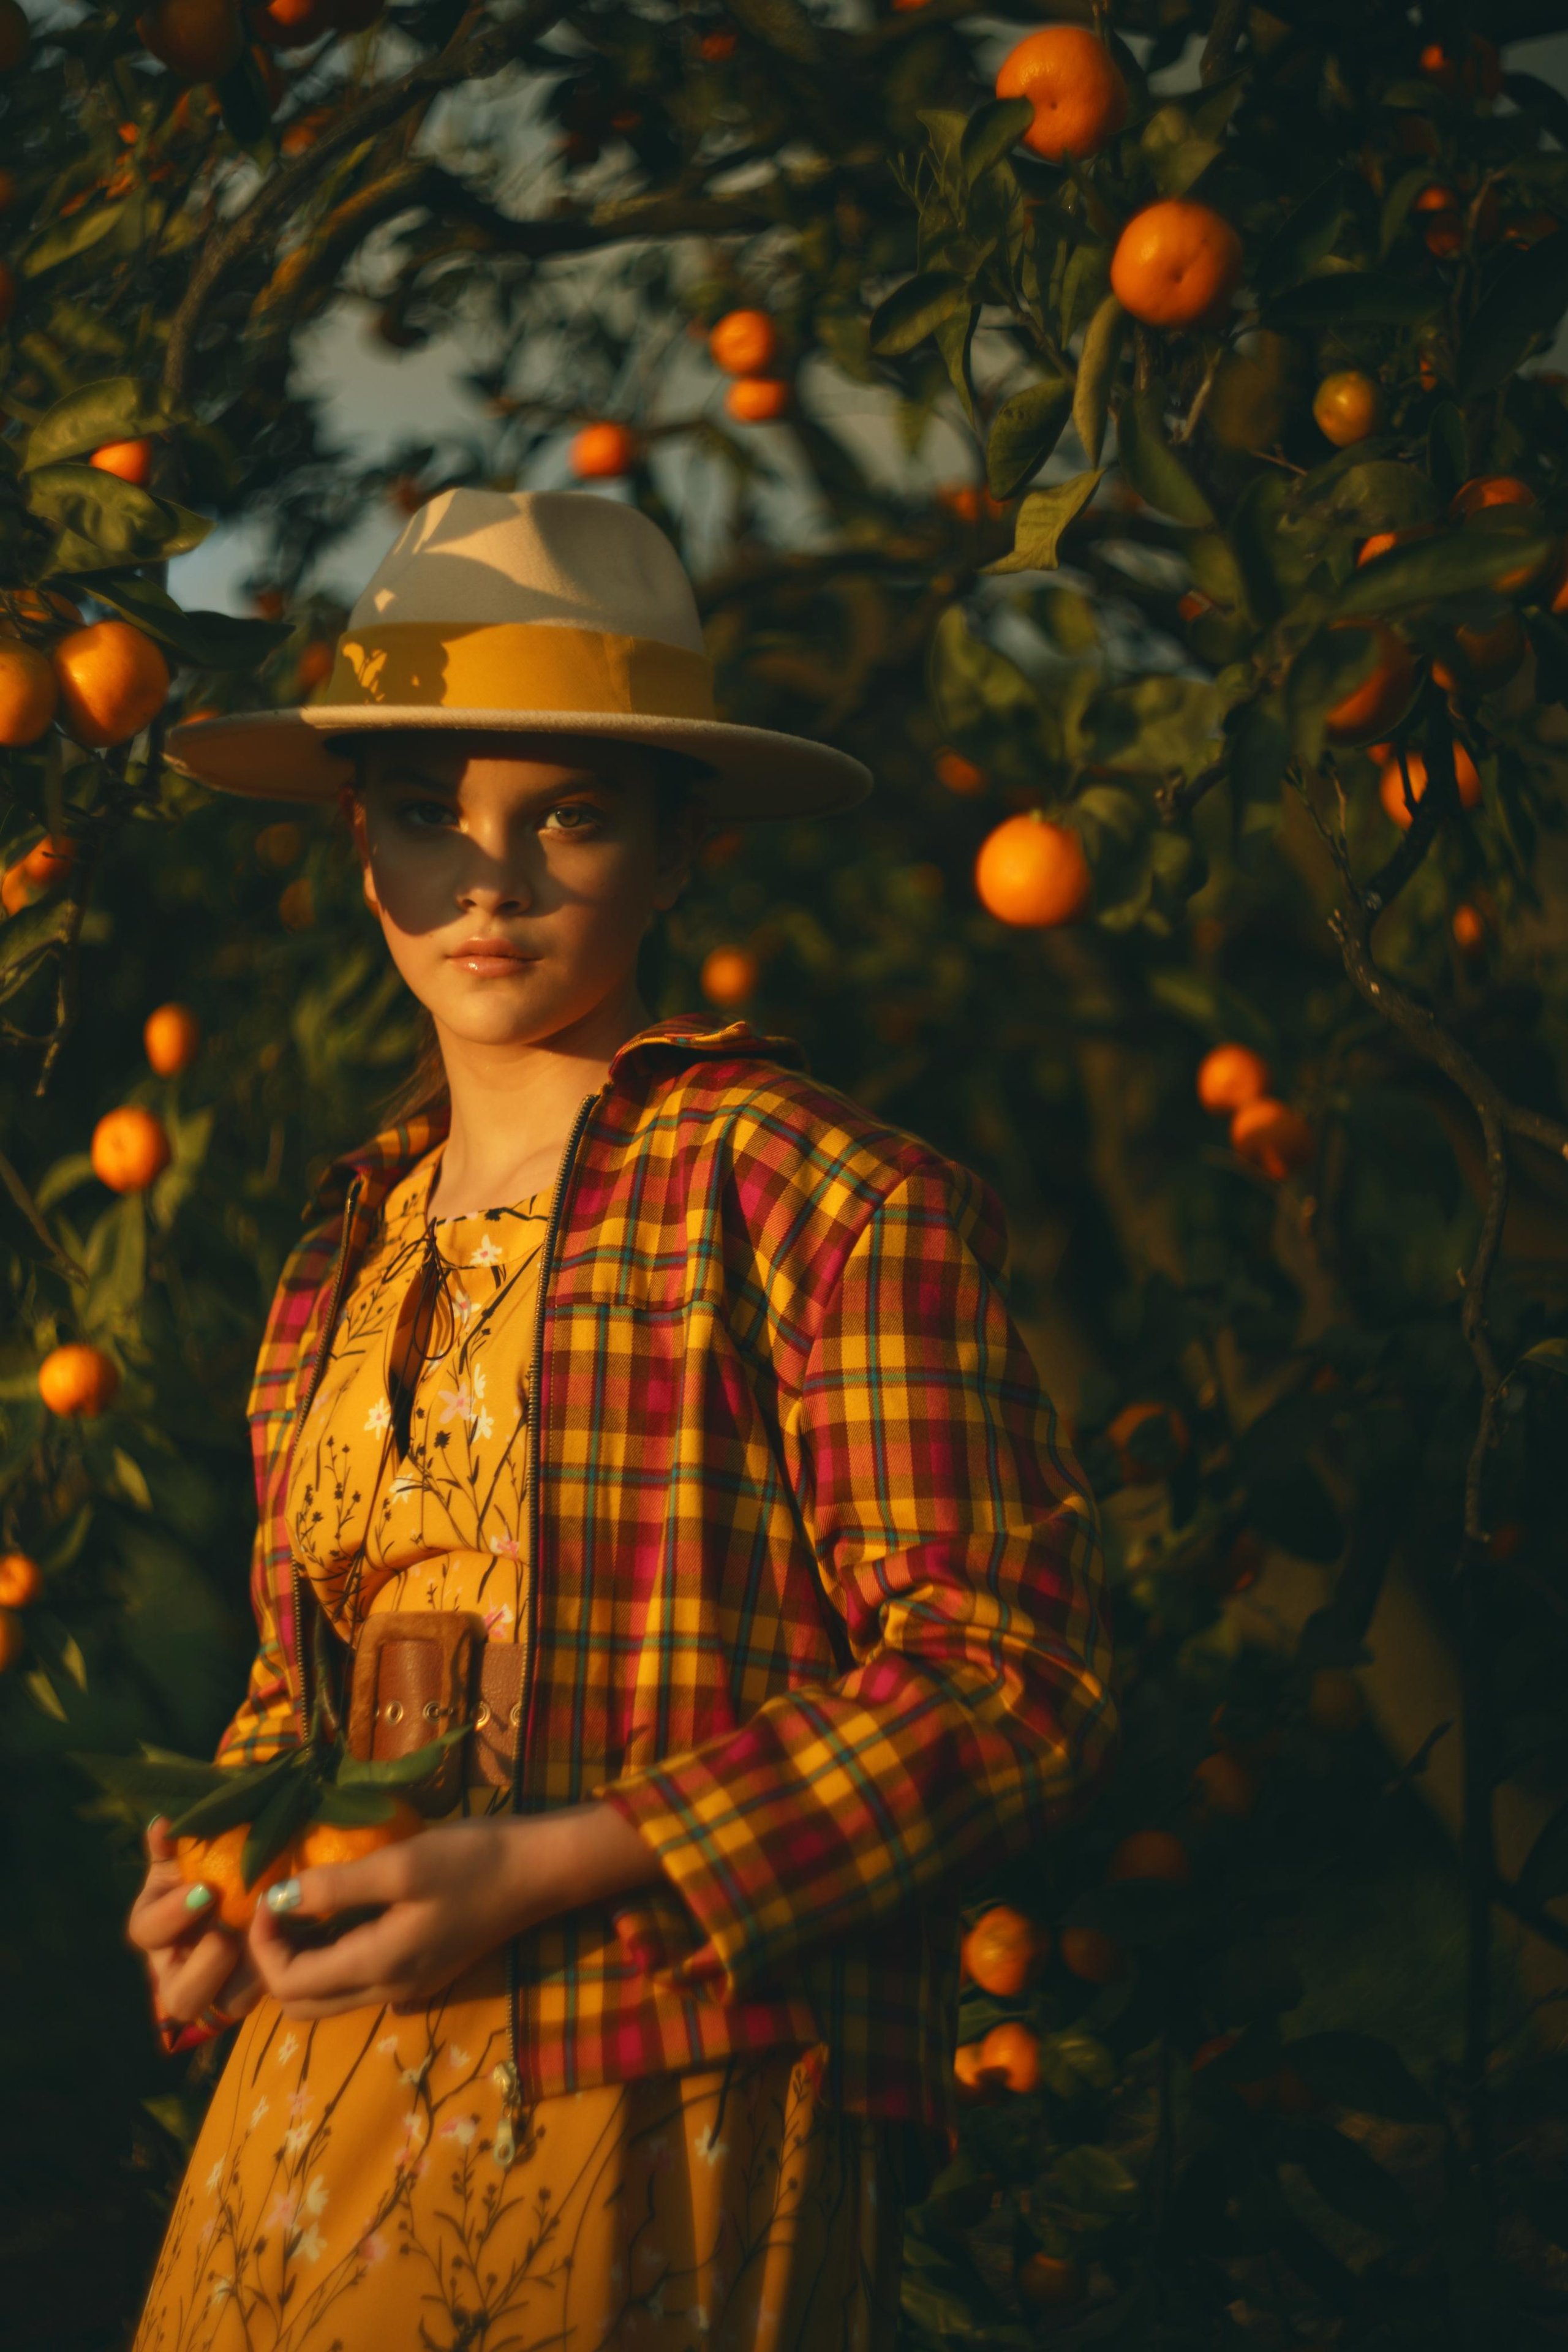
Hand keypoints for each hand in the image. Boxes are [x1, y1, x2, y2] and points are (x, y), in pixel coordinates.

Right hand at [127, 1819, 262, 2030]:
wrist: (254, 1880)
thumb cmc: (214, 1862)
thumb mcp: (192, 1850)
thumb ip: (175, 1842)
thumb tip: (161, 1824)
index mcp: (157, 1927)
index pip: (146, 1932)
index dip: (171, 1915)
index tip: (205, 1890)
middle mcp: (179, 1968)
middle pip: (178, 1997)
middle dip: (204, 1967)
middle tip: (229, 1932)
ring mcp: (218, 1988)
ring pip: (224, 2006)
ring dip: (245, 1977)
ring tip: (267, 1940)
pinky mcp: (252, 1990)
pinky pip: (262, 1994)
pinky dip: (278, 1967)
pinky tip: (296, 1938)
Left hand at [247, 1800, 662, 2020]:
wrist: (540, 1870)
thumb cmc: (472, 1860)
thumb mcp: (400, 1864)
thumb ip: (335, 1887)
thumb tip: (278, 1900)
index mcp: (378, 1967)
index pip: (289, 1984)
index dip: (262, 1944)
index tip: (268, 1894)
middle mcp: (388, 1991)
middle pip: (302, 2004)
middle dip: (275, 1961)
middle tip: (279, 1907)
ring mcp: (408, 1987)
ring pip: (329, 1998)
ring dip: (302, 1962)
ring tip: (303, 1908)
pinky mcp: (424, 1972)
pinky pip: (357, 1983)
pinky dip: (333, 1959)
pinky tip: (342, 1917)